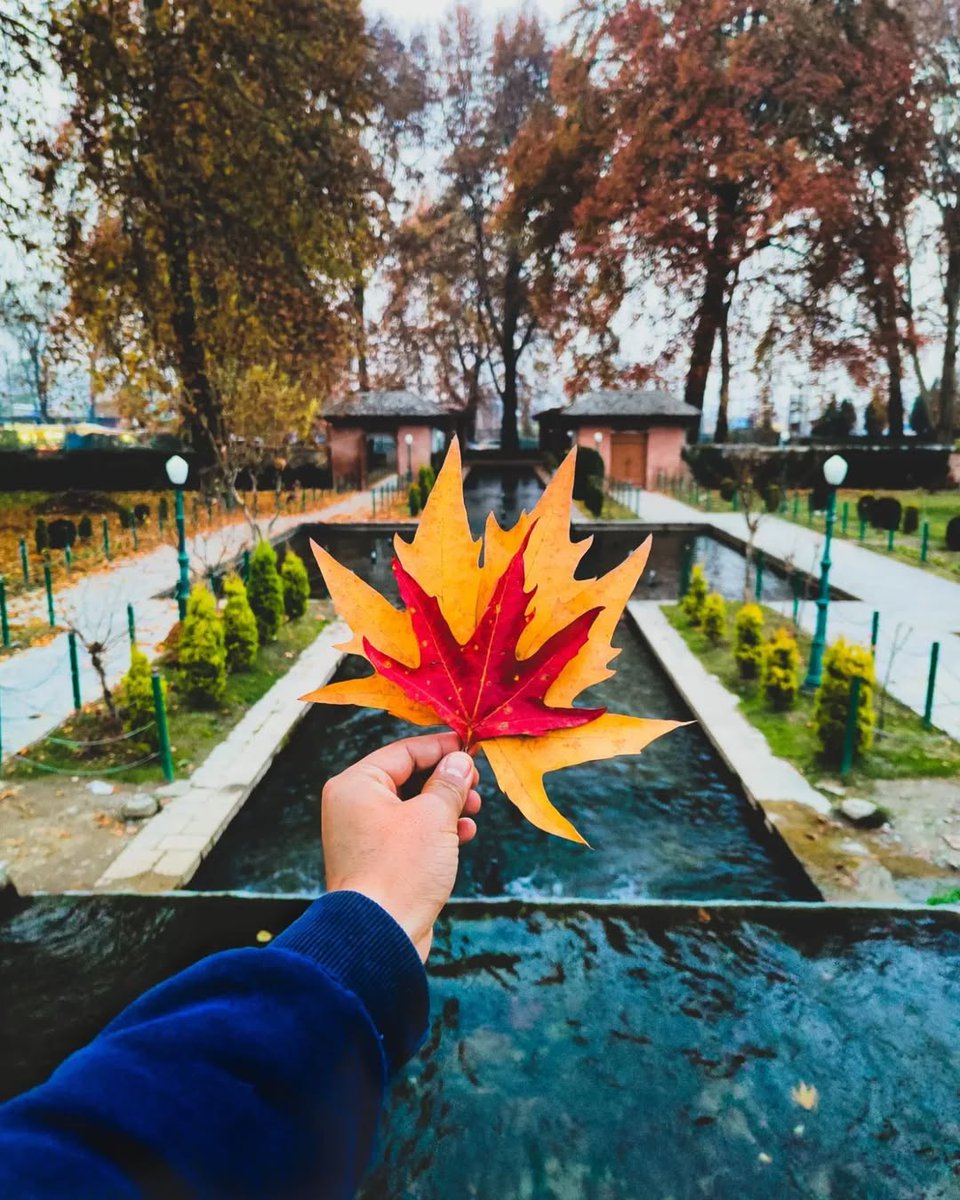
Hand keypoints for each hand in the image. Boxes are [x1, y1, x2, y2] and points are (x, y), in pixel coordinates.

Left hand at [321, 733, 480, 960]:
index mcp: (356, 785)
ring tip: (474, 808)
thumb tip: (459, 761)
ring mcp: (364, 836)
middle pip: (407, 778)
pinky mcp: (378, 861)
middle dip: (446, 780)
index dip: (440, 748)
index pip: (403, 752)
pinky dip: (437, 830)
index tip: (469, 747)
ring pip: (412, 807)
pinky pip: (410, 833)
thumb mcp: (433, 817)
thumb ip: (448, 783)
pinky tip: (464, 834)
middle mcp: (354, 807)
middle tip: (475, 783)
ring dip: (446, 805)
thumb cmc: (400, 870)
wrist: (379, 936)